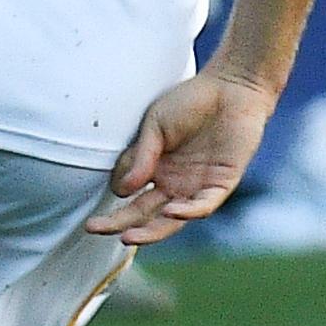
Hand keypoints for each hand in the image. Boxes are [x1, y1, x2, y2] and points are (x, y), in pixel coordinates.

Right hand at [86, 66, 279, 246]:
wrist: (231, 87)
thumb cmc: (191, 102)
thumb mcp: (155, 125)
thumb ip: (140, 156)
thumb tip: (120, 189)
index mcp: (156, 170)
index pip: (131, 196)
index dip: (115, 202)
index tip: (105, 194)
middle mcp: (175, 184)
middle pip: (146, 213)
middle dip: (120, 224)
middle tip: (94, 229)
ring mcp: (197, 186)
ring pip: (173, 219)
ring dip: (151, 232)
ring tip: (128, 238)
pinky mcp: (222, 184)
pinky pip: (204, 205)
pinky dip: (189, 211)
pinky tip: (171, 211)